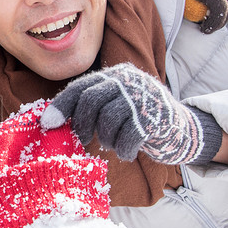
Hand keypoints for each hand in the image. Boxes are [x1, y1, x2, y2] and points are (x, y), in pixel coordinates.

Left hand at [40, 63, 222, 163]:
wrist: (181, 129)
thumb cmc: (137, 120)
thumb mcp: (115, 105)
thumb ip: (92, 106)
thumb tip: (54, 121)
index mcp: (114, 75)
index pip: (81, 86)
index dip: (62, 105)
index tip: (47, 124)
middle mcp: (128, 80)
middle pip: (91, 100)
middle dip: (81, 124)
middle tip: (81, 140)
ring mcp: (142, 97)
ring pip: (108, 119)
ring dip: (105, 138)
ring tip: (111, 144)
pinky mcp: (155, 117)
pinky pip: (128, 136)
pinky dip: (123, 149)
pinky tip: (126, 152)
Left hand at [181, 0, 227, 33]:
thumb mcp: (183, 1)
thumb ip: (195, 12)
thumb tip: (205, 20)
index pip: (222, 8)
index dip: (215, 23)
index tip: (205, 30)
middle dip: (220, 21)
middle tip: (209, 29)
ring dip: (222, 14)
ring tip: (208, 22)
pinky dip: (221, 6)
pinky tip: (210, 12)